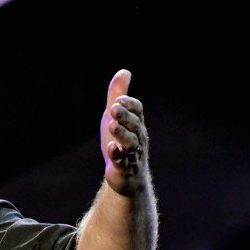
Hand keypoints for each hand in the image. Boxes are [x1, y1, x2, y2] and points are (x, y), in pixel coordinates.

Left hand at [101, 69, 148, 194]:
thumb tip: (124, 71)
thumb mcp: (116, 118)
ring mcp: (132, 154)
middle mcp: (138, 138)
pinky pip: (122, 162)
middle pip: (134, 125)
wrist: (126, 178)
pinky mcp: (123, 169)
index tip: (118, 99)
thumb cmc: (121, 144)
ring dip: (121, 134)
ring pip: (130, 143)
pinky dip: (117, 155)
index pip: (138, 110)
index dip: (129, 104)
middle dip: (125, 116)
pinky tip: (111, 148)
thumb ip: (118, 96)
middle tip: (113, 108)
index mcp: (137, 124)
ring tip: (112, 125)